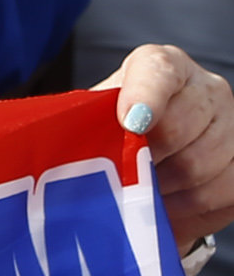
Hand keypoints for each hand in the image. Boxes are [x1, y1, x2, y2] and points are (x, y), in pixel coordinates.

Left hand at [97, 45, 233, 246]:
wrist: (143, 165)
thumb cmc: (109, 137)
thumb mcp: (88, 122)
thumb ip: (81, 124)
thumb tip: (58, 144)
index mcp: (160, 67)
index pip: (158, 71)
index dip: (146, 96)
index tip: (131, 123)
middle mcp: (205, 89)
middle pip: (180, 127)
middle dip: (144, 159)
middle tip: (121, 175)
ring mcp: (231, 124)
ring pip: (201, 165)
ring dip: (163, 189)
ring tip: (139, 193)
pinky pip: (222, 191)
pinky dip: (189, 208)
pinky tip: (166, 206)